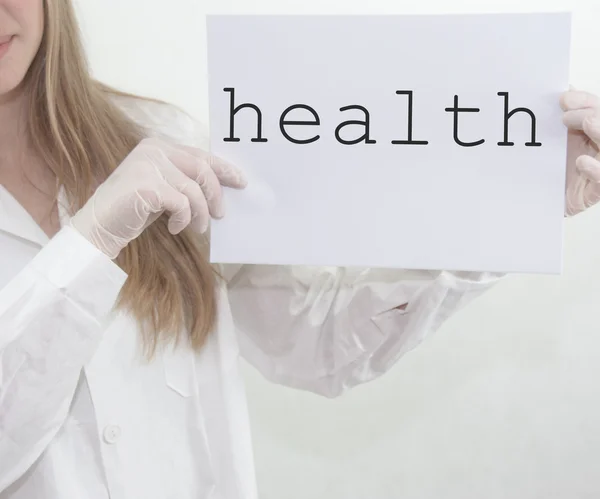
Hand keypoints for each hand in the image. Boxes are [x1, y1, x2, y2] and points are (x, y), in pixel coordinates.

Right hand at [71, 138, 246, 258]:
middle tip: (221, 215)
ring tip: (197, 228)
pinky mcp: (147, 186)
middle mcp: (153, 150)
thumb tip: (219, 187)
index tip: (240, 181)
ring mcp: (148, 165)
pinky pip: (183, 204)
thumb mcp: (162, 189)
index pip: (199, 154)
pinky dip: (184, 219)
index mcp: (158, 146)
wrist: (99, 227)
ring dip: (201, 213)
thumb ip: (184, 180)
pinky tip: (175, 228)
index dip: (223, 168)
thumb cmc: (133, 210)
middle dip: (216, 194)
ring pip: (195, 190)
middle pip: (202, 169)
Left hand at [561, 88, 599, 215]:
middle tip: (567, 115)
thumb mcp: (555, 141)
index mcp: (593, 133)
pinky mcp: (595, 192)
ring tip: (587, 123)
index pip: (598, 111)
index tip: (565, 98)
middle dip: (592, 114)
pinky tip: (581, 162)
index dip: (586, 102)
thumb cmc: (552, 170)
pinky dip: (596, 170)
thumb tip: (567, 88)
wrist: (540, 202)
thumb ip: (563, 117)